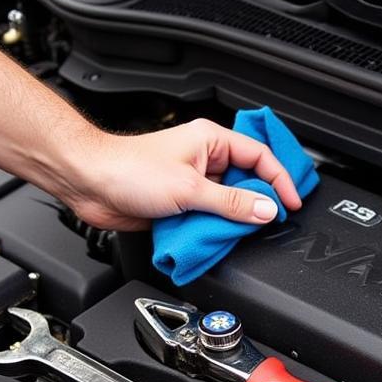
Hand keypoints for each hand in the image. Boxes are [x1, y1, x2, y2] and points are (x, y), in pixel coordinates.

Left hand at [56, 118, 302, 229]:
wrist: (91, 184)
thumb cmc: (129, 170)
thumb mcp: (190, 188)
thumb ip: (231, 203)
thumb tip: (265, 210)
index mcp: (212, 141)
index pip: (260, 157)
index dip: (280, 180)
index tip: (291, 203)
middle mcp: (205, 160)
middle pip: (247, 182)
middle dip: (257, 203)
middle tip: (268, 222)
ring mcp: (192, 183)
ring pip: (227, 204)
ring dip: (232, 221)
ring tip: (237, 233)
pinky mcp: (180, 205)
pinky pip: (208, 218)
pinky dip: (213, 230)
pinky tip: (213, 239)